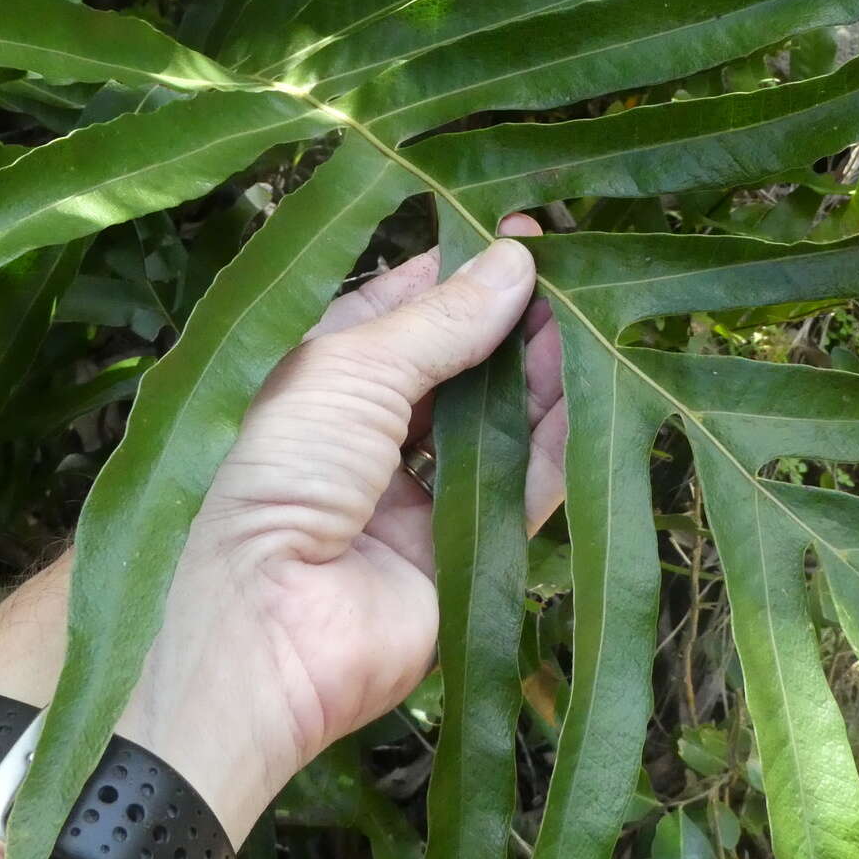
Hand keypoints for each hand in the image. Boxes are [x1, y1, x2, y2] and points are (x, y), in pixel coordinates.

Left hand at [0, 217, 565, 838]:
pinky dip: (558, 444)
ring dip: (538, 374)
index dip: (456, 271)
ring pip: (494, 422)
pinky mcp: (459, 553)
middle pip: (453, 364)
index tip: (519, 231)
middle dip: (507, 320)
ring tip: (590, 319)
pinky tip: (593, 393)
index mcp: (317, 379)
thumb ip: (440, 322)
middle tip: (570, 272)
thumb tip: (514, 262)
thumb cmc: (279, 474)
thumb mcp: (351, 370)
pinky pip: (522, 489)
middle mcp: (364, 433)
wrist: (265, 627)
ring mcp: (414, 496)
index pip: (398, 310)